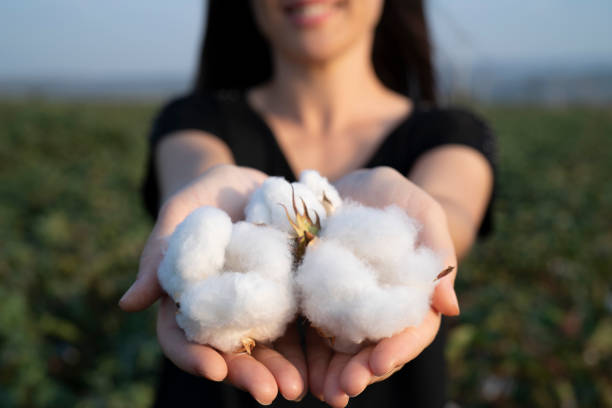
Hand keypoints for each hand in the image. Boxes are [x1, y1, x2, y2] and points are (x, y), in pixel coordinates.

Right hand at [119, 164, 306, 403]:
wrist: (247, 182)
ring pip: (267, 347)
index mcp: (186, 299)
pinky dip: (310, 345)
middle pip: (228, 352)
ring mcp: (258, 306)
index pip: (180, 338)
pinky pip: (299, 324)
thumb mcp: (179, 213)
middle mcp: (221, 312)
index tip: (215, 370)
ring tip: (299, 387)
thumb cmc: (203, 196)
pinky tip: (324, 361)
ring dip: (281, 370)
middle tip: (269, 393)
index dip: (194, 357)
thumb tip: (128, 304)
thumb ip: (159, 254)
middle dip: (247, 374)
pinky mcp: (290, 295)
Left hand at [306, 167, 459, 406]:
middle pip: (375, 349)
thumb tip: (450, 307)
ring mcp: (346, 309)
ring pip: (343, 351)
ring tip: (323, 392)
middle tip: (344, 389)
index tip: (380, 362)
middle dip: (361, 372)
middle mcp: (380, 310)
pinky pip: (312, 333)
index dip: (399, 348)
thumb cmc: (397, 198)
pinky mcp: (315, 301)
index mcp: (412, 296)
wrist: (355, 188)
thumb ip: (438, 252)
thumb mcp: (421, 213)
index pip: (412, 330)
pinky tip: (299, 373)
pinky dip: (307, 356)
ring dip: (334, 374)